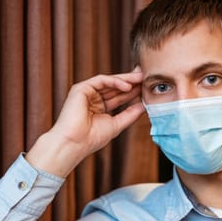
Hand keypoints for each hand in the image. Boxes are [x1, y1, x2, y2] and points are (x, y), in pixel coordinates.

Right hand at [26, 70, 144, 176]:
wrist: (74, 143)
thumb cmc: (91, 139)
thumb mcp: (116, 124)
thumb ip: (130, 114)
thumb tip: (144, 106)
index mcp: (99, 108)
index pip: (119, 97)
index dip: (133, 92)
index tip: (147, 88)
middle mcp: (92, 99)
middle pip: (115, 87)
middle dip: (131, 82)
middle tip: (146, 76)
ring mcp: (86, 93)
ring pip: (109, 82)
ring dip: (125, 80)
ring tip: (140, 78)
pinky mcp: (81, 89)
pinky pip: (101, 80)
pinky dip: (115, 82)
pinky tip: (127, 86)